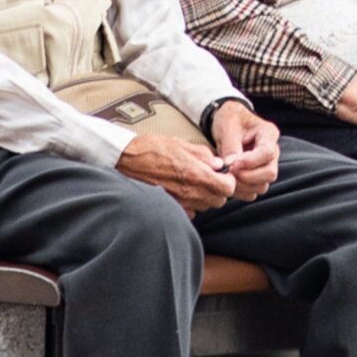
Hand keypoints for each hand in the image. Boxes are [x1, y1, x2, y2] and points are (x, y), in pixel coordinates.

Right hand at [118, 130, 235, 210]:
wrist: (127, 160)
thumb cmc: (152, 149)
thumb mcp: (182, 144)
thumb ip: (204, 155)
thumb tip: (218, 164)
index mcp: (194, 173)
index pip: (227, 188)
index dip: (229, 181)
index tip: (224, 175)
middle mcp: (188, 192)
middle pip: (218, 201)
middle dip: (219, 190)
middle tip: (211, 179)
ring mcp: (178, 202)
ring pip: (205, 207)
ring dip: (206, 197)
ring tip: (196, 184)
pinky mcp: (168, 207)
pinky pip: (189, 213)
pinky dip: (191, 205)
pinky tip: (184, 193)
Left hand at [209, 102, 280, 203]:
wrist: (229, 123)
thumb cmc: (230, 119)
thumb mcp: (228, 124)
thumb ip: (231, 144)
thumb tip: (231, 164)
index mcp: (268, 133)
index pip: (267, 153)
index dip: (250, 162)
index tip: (233, 164)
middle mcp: (272, 152)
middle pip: (270, 173)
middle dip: (247, 177)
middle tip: (229, 172)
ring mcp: (266, 165)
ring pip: (262, 185)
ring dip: (243, 186)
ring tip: (227, 177)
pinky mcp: (257, 176)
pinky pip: (253, 192)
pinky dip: (240, 191)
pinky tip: (229, 182)